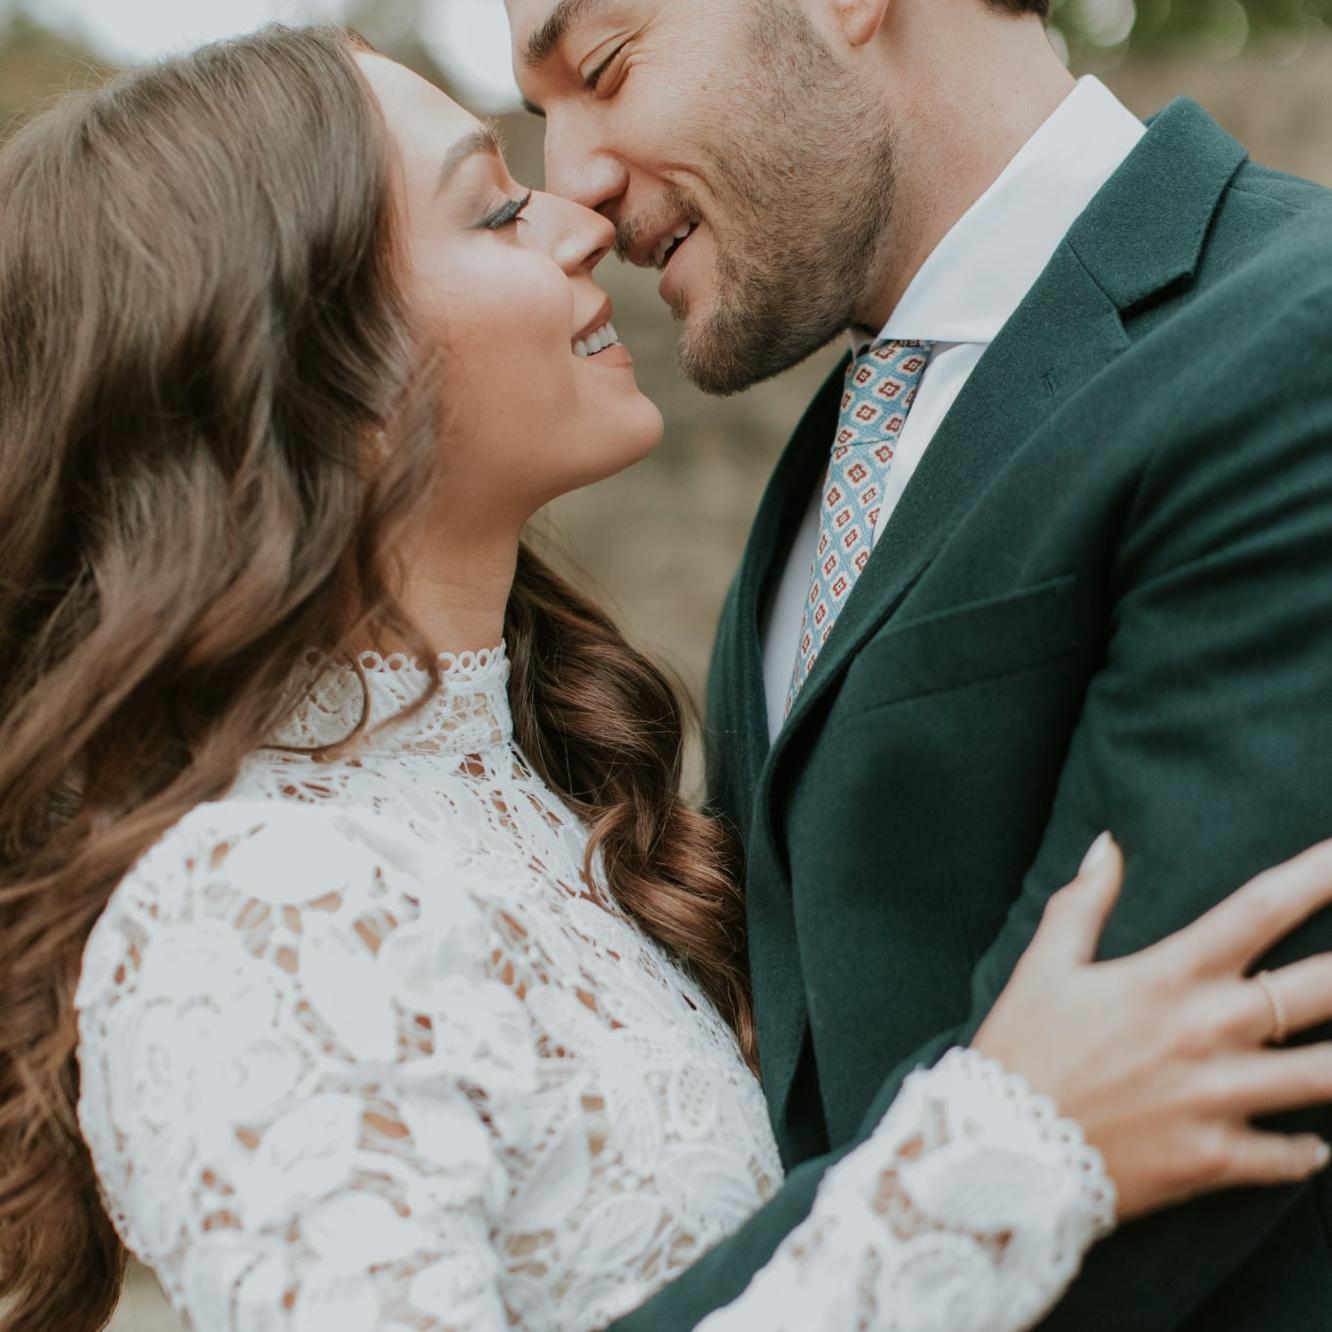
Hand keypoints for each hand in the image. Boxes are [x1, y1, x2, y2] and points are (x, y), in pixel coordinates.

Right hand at [973, 834, 1331, 1219]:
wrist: (1000, 1151)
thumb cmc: (1022, 1050)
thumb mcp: (1044, 965)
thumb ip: (1082, 902)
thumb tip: (1107, 845)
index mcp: (1166, 977)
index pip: (1258, 910)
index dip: (1315, 876)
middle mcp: (1205, 1032)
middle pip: (1317, 990)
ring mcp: (1217, 1099)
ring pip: (1325, 1078)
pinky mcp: (1215, 1160)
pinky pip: (1290, 1158)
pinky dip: (1308, 1151)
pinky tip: (1317, 1144)